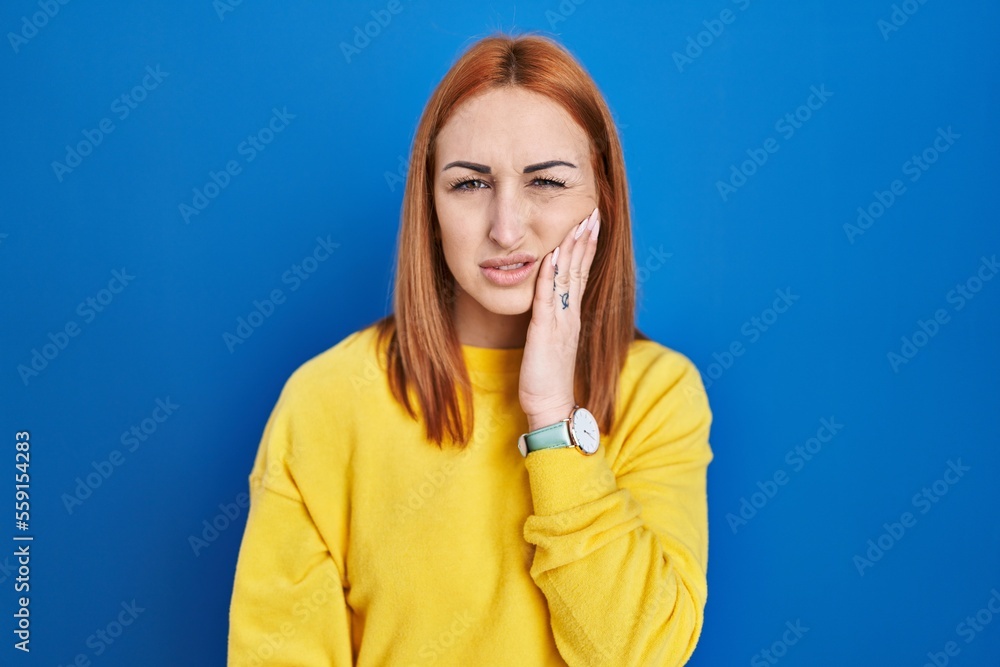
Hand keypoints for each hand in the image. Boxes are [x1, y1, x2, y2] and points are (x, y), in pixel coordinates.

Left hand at [519, 207, 600, 430]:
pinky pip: (548, 297)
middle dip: (586, 239)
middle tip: (593, 212)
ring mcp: (560, 322)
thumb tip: (548, 303)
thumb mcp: (551, 342)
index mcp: (571, 316)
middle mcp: (570, 315)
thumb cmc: (547, 377)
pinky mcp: (545, 331)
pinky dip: (550, 274)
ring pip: (568, 278)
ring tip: (580, 223)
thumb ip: (552, 320)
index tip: (591, 223)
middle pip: (580, 269)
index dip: (587, 248)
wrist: (550, 405)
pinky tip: (552, 255)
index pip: (581, 274)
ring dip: (573, 249)